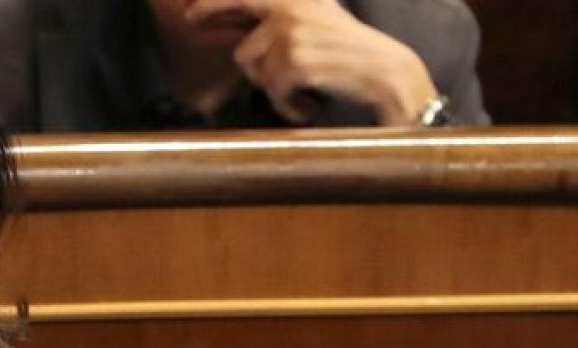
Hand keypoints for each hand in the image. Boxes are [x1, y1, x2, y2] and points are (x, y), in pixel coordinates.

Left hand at [186, 0, 436, 125]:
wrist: (387, 72)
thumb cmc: (354, 54)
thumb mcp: (319, 23)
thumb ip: (281, 24)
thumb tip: (240, 39)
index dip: (212, 6)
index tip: (190, 16)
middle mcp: (290, 8)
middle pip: (244, 47)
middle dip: (238, 56)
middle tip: (198, 31)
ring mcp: (290, 33)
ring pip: (257, 72)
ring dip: (277, 89)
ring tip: (303, 93)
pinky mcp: (293, 60)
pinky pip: (274, 91)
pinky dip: (289, 105)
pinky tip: (308, 107)